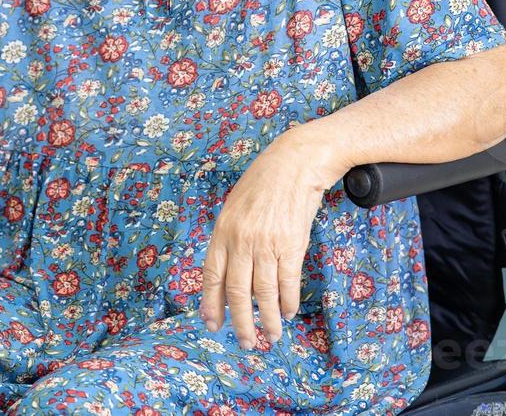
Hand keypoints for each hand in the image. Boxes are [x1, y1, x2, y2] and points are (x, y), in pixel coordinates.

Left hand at [199, 130, 343, 348]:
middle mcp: (241, 240)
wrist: (295, 163)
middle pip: (237, 291)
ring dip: (268, 320)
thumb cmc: (263, 183)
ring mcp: (267, 243)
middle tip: (245, 343)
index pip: (212, 275)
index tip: (212, 324)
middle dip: (240, 322)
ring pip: (264, 293)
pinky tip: (288, 312)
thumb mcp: (234, 207)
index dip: (211, 304)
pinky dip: (288, 302)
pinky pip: (287, 282)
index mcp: (222, 231)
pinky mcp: (291, 244)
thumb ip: (229, 238)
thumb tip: (225, 272)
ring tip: (270, 336)